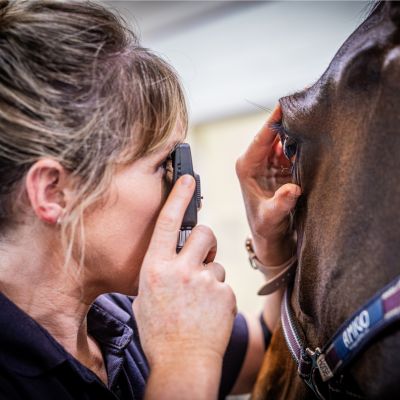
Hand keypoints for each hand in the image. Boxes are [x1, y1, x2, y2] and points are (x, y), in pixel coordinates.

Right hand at [133, 175, 235, 398]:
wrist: (182, 363)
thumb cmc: (159, 331)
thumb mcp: (146, 295)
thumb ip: (160, 270)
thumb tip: (172, 255)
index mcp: (156, 268)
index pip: (167, 222)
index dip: (178, 197)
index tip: (188, 179)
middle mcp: (180, 270)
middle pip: (203, 232)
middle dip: (205, 239)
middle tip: (202, 255)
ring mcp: (205, 282)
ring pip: (217, 261)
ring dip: (211, 273)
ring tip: (200, 298)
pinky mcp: (225, 295)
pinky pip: (224, 284)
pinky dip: (218, 294)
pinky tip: (209, 311)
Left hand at [236, 105, 300, 265]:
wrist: (270, 234)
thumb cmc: (264, 225)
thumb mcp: (271, 217)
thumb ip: (280, 204)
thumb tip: (292, 189)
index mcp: (247, 166)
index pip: (261, 138)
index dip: (273, 120)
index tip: (285, 104)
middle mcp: (256, 159)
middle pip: (273, 133)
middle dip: (289, 119)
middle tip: (308, 103)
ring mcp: (269, 160)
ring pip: (284, 138)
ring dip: (298, 129)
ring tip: (316, 115)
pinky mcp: (281, 165)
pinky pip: (293, 147)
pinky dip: (303, 141)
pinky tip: (317, 133)